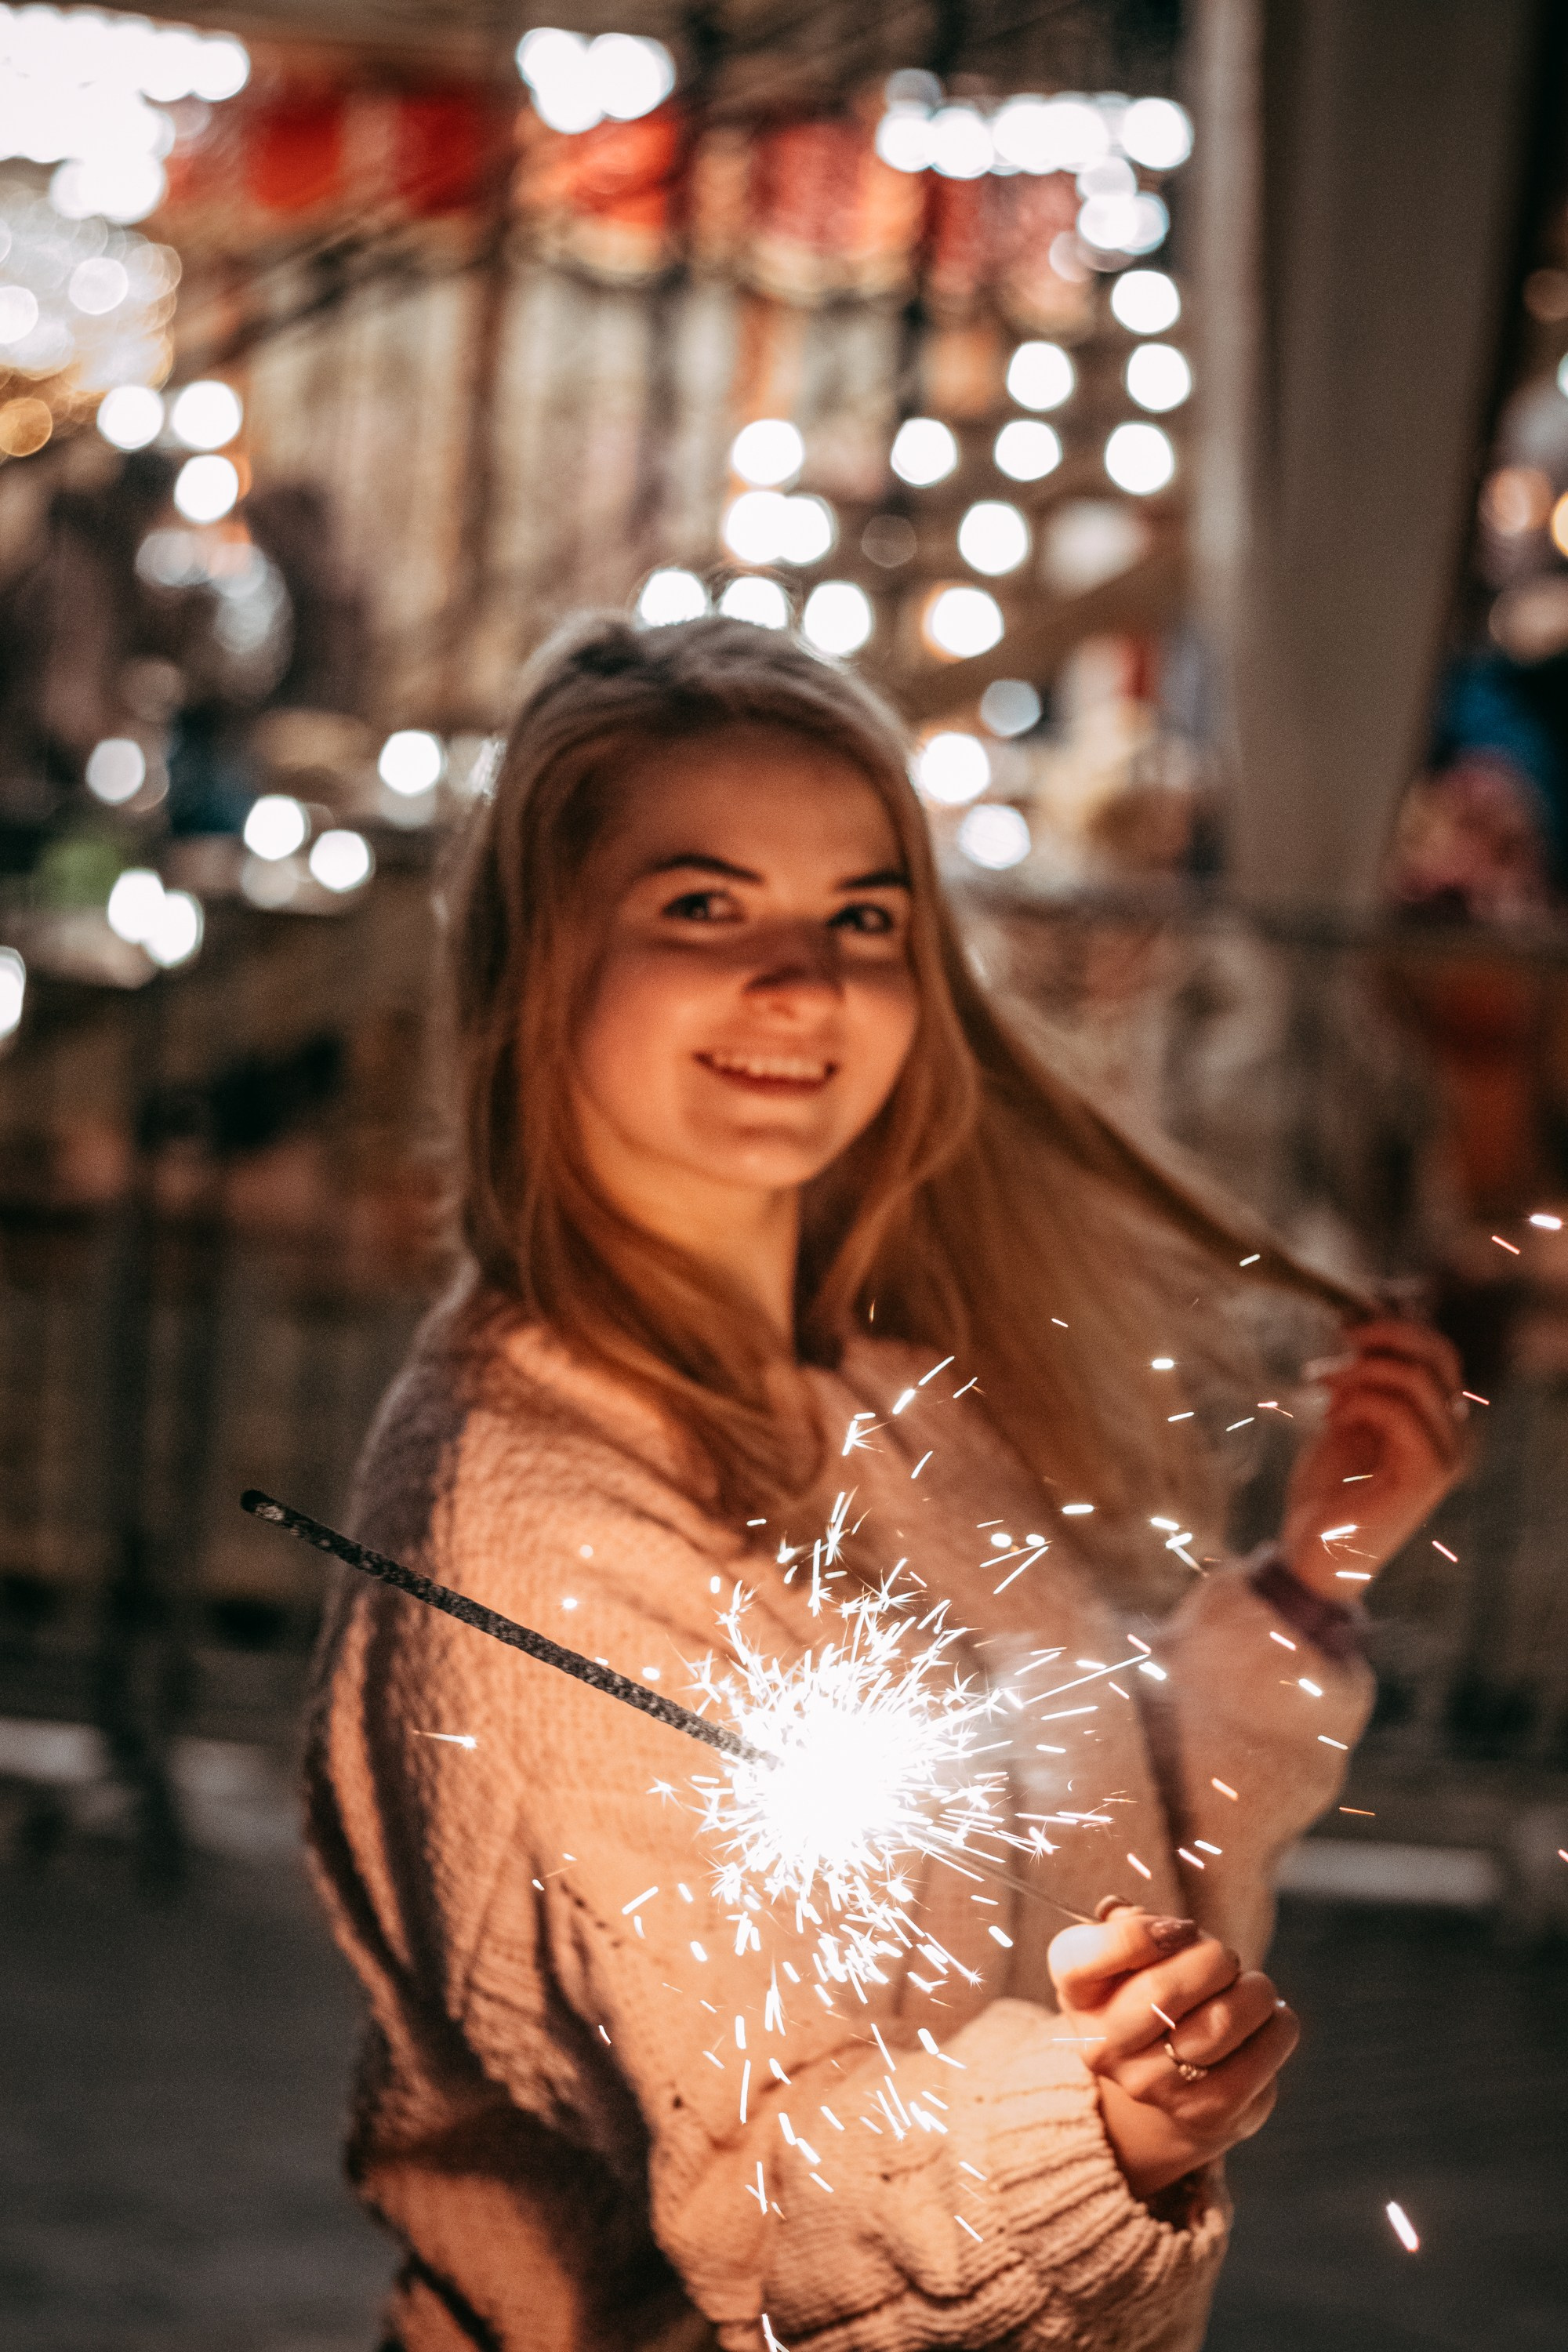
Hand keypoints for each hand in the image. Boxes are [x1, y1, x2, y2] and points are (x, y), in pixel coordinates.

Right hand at [1048, 1904, 1297, 2200]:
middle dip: (1214, 1958)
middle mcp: (1102, 2045)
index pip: (1084, 1957)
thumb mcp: (1131, 1954)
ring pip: (1220, 2022)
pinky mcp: (1206, 2112)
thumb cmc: (1154, 1993)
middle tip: (1225, 1959)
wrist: (1172, 2082)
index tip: (1181, 1930)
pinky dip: (1279, 2025)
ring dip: (1254, 1991)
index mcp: (1076, 1991)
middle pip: (1163, 1989)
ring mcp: (1151, 2086)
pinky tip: (1271, 2018)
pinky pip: (1260, 2056)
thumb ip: (1135, 1925)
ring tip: (1253, 1988)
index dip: (1142, 1932)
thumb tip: (1169, 1930)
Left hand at [1280, 1316, 1468, 1598]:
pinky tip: (1332, 1418)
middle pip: (1440, 1354)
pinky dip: (1360, 1402)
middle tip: (1338, 1339)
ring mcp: (1445, 1457)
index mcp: (1438, 1422)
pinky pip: (1400, 1412)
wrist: (1314, 1553)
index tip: (1344, 1329)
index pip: (1439, 1352)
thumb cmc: (1326, 1492)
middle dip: (1385, 1334)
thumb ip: (1363, 1382)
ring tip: (1324, 1387)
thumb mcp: (1344, 1421)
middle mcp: (1453, 1437)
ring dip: (1361, 1372)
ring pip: (1416, 1378)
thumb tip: (1360, 1329)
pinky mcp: (1426, 1475)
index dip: (1396, 1326)